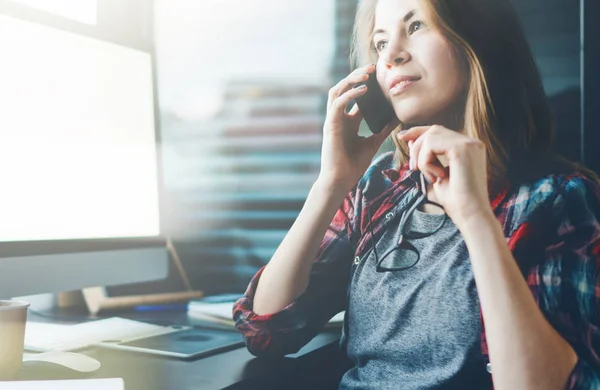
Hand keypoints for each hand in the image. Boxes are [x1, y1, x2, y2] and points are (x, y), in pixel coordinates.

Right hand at [319, 64, 398, 190]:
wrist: (341, 180)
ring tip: (366, 74)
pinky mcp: (330, 125)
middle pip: (344, 88)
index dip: (365, 84)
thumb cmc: (353, 165)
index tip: (379, 76)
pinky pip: (337, 103)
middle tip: (372, 67)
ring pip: (337, 91)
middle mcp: (339, 117)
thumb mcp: (373, 143)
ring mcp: (333, 120)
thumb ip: (383, 129)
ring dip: (350, 80)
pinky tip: (364, 90)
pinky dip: (350, 95)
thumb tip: (397, 118)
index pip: (355, 96)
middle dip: (356, 75)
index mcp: (348, 121)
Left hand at [397, 125, 492, 226]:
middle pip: (433, 130)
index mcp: (468, 147)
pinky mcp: (462, 148)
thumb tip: (410, 140)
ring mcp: (468, 143)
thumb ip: (426, 156)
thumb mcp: (436, 173)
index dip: (418, 132)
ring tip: (430, 177)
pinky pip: (431, 144)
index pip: (439, 131)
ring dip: (421, 158)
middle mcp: (471, 142)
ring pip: (430, 136)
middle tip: (413, 168)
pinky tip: (436, 177)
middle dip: (416, 146)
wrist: (470, 214)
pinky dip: (426, 161)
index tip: (401, 137)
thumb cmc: (455, 200)